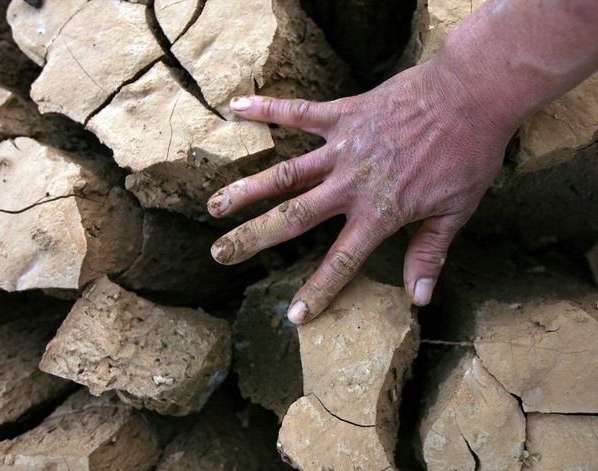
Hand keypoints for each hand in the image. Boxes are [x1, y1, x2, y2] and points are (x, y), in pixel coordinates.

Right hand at [207, 60, 512, 323]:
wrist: (471, 95)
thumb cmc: (468, 154)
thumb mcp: (456, 211)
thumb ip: (429, 253)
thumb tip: (419, 298)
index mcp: (379, 213)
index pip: (341, 261)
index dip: (317, 291)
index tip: (292, 316)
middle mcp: (351, 185)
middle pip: (294, 218)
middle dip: (254, 239)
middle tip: (220, 255)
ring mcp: (342, 148)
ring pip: (286, 173)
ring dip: (248, 189)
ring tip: (215, 205)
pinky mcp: (342, 114)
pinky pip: (299, 112)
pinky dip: (268, 109)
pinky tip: (236, 107)